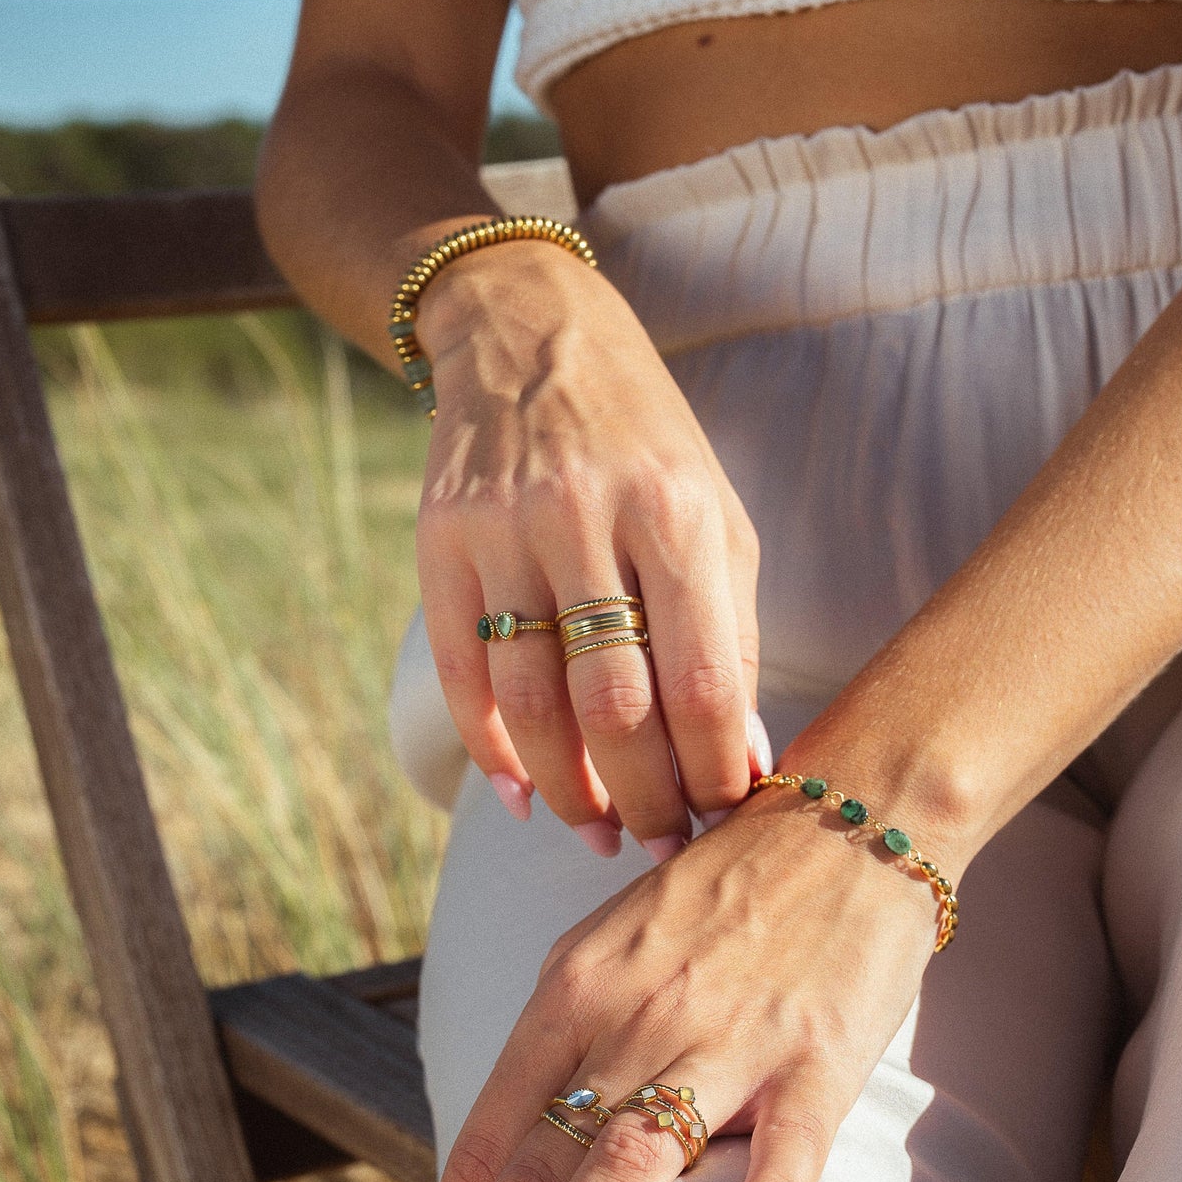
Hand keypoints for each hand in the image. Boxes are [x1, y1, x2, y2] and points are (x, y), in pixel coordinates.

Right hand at [415, 240, 762, 859]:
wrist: (530, 335)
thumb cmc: (648, 445)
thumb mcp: (717, 516)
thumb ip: (734, 634)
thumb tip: (742, 758)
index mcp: (675, 513)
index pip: (702, 679)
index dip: (715, 769)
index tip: (727, 819)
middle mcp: (585, 519)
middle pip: (613, 707)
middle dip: (645, 798)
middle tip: (662, 846)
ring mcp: (503, 531)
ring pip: (532, 704)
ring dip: (569, 790)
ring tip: (601, 832)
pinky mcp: (439, 542)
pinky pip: (462, 674)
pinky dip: (491, 751)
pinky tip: (524, 795)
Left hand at [415, 779, 966, 1181]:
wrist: (850, 817)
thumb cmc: (725, 900)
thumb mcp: (611, 951)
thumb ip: (564, 1047)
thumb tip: (512, 1163)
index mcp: (571, 993)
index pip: (485, 1144)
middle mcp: (633, 1016)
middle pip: (535, 1168)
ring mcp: (727, 1035)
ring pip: (628, 1161)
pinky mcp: (820, 1051)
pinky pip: (791, 1137)